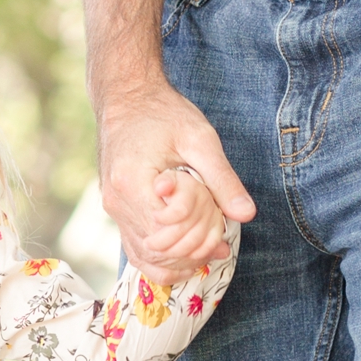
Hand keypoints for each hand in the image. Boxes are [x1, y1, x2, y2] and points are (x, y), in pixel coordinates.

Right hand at [99, 83, 252, 279]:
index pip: (171, 229)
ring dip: (185, 256)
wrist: (127, 99)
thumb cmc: (163, 113)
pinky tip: (191, 253)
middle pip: (162, 249)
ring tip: (211, 241)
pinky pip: (139, 253)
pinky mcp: (118, 215)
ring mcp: (115, 212)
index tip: (212, 202)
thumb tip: (246, 214)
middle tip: (218, 223)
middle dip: (197, 243)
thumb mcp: (201, 139)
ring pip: (150, 259)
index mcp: (133, 182)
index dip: (200, 224)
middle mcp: (118, 203)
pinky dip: (167, 260)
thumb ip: (222, 180)